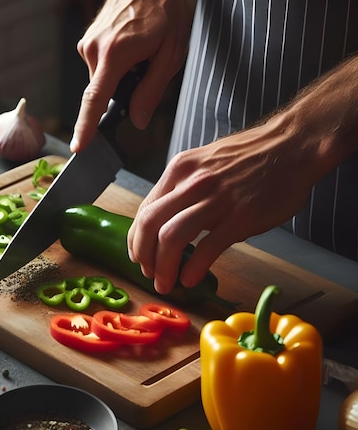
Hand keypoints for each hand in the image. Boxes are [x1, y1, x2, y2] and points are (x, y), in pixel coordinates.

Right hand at [70, 0, 192, 152]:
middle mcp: (93, 50)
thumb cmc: (164, 9)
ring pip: (103, 80)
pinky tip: (131, 44)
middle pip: (104, 92)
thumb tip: (138, 120)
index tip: (77, 148)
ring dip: (122, 76)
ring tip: (141, 49)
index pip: (94, 101)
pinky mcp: (87, 41)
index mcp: (114, 55)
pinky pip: (101, 67)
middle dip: (125, 90)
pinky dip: (116, 65)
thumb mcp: (171, 53)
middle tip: (148, 65)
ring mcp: (87, 44)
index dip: (86, 128)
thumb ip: (152, 91)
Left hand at [127, 118, 316, 294]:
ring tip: (166, 283)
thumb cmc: (251, 156)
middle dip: (144, 255)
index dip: (137, 238)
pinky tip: (190, 279)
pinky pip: (207, 247)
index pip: (145, 209)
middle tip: (148, 274)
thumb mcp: (206, 163)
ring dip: (163, 266)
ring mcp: (216, 199)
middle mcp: (192, 183)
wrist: (293, 145)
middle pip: (150, 224)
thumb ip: (185, 189)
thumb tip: (170, 220)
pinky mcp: (240, 216)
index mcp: (180, 170)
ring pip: (171, 237)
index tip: (139, 256)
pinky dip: (193, 268)